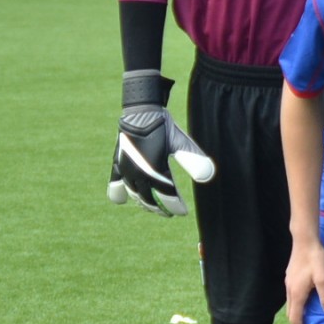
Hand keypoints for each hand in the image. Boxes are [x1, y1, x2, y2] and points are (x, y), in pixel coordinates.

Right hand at [106, 70, 215, 215]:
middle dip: (160, 208)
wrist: (141, 111)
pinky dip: (118, 193)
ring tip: (153, 207)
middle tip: (170, 213)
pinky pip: (115, 184)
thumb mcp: (182, 143)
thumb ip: (194, 159)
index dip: (175, 206)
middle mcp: (137, 172)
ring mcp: (125, 169)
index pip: (166, 195)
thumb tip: (208, 177)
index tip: (183, 212)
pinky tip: (122, 200)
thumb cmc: (163, 126)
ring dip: (144, 203)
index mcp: (154, 169)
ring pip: (134, 194)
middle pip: (149, 198)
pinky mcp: (118, 163)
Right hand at [284, 238, 323, 323]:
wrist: (305, 240)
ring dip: (297, 315)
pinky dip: (297, 305)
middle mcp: (289, 290)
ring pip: (290, 304)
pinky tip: (304, 302)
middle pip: (291, 313)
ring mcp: (288, 283)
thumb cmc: (316, 259)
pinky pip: (292, 296)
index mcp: (297, 294)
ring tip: (305, 321)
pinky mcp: (291, 277)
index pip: (295, 318)